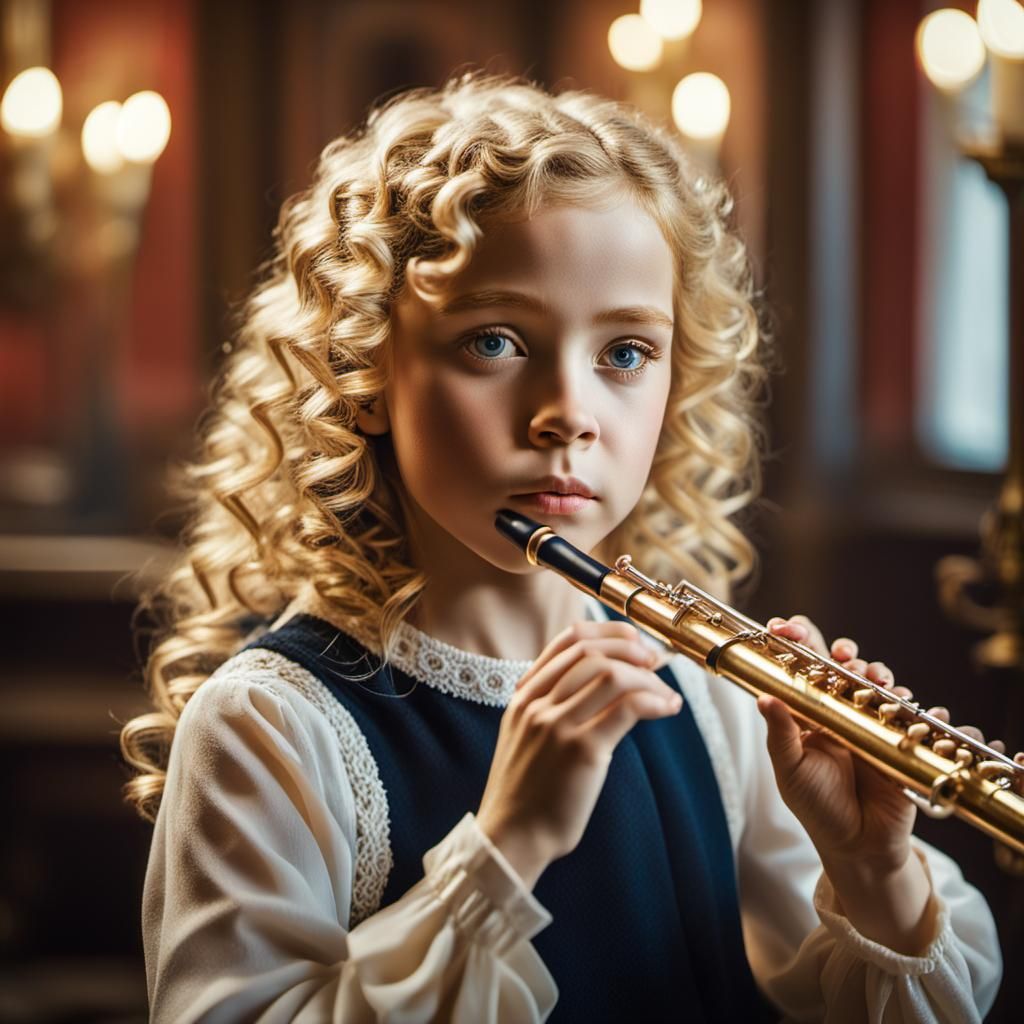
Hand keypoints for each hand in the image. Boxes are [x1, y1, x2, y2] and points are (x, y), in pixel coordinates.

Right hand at [476, 620, 682, 888]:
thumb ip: (551, 704)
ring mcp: (557, 725)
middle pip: (592, 652)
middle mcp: (537, 704)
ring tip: (665, 695)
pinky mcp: (581, 750)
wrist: (512, 837)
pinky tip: (667, 709)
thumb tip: (603, 679)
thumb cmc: (528, 790)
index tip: (634, 640)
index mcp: (523, 696)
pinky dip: (654, 701)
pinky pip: (627, 708)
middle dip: (633, 651)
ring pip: (612, 675)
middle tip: (657, 664)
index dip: (608, 632)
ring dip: (648, 679)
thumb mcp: (527, 735)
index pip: (568, 641)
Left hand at [758, 615, 915, 869]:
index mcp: (810, 710)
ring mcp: (873, 722)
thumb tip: (763, 698)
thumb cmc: (818, 807)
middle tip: (844, 655)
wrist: (858, 846)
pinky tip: (926, 712)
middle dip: (845, 651)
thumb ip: (780, 734)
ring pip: (879, 683)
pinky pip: (917, 716)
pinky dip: (926, 711)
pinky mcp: (902, 740)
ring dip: (880, 674)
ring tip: (876, 680)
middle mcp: (841, 710)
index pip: (803, 665)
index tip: (783, 628)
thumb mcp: (791, 770)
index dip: (796, 640)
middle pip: (845, 664)